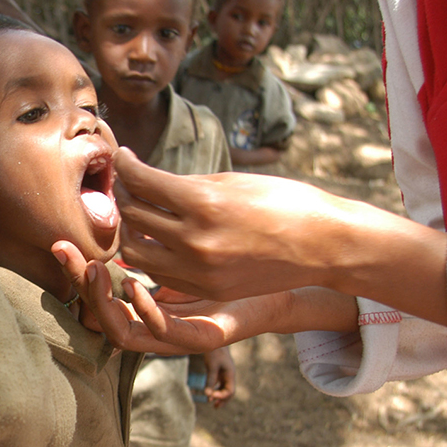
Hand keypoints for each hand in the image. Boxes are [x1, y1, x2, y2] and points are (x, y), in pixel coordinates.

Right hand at [52, 240, 291, 353]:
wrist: (310, 261)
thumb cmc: (257, 238)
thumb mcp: (201, 226)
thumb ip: (165, 220)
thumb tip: (131, 189)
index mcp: (158, 295)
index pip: (106, 292)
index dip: (80, 271)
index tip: (63, 240)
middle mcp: (166, 319)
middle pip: (105, 311)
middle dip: (80, 284)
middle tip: (62, 250)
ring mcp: (186, 331)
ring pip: (126, 331)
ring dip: (103, 303)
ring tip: (93, 268)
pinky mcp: (208, 336)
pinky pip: (166, 331)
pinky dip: (146, 313)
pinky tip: (136, 285)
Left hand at [115, 148, 358, 299]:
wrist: (323, 245)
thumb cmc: (284, 202)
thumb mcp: (231, 180)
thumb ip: (184, 184)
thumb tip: (145, 180)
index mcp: (204, 203)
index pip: (141, 182)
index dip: (126, 165)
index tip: (123, 157)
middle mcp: (196, 240)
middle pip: (132, 216)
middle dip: (123, 194)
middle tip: (127, 183)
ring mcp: (200, 270)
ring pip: (135, 253)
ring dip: (130, 230)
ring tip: (138, 214)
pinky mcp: (206, 289)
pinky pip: (159, 272)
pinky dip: (150, 254)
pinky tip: (158, 238)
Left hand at [201, 347, 235, 407]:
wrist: (214, 339)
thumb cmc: (214, 352)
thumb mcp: (212, 366)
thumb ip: (210, 380)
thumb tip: (207, 395)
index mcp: (230, 374)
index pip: (229, 391)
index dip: (221, 396)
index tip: (210, 397)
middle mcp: (229, 375)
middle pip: (229, 392)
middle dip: (223, 400)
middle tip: (215, 407)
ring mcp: (225, 374)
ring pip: (225, 389)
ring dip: (220, 397)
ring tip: (214, 405)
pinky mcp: (220, 372)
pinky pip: (220, 384)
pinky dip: (216, 390)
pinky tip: (210, 394)